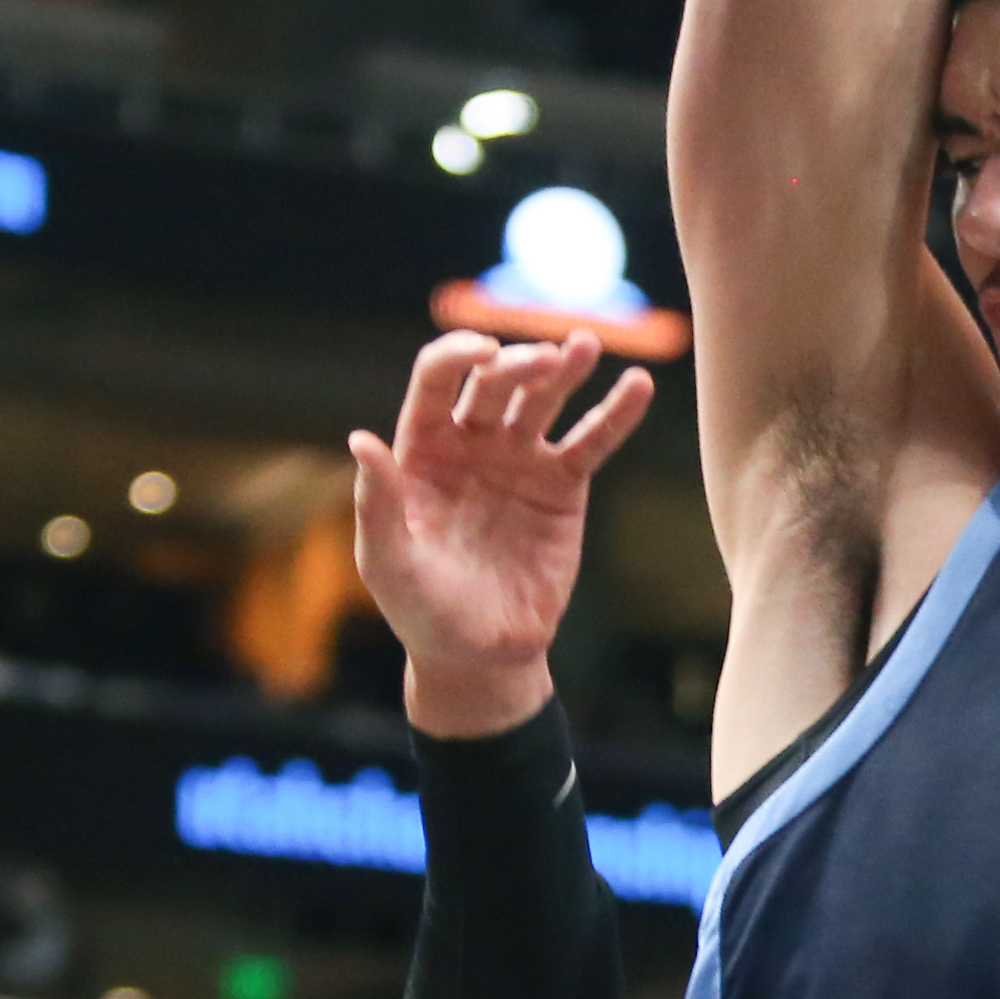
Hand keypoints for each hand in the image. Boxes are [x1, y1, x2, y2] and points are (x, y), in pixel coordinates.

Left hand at [351, 332, 654, 739]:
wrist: (480, 653)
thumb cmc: (421, 609)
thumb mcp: (388, 562)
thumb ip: (377, 503)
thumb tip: (361, 440)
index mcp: (423, 447)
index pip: (436, 380)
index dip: (456, 355)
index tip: (482, 353)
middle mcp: (472, 442)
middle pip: (495, 382)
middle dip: (518, 364)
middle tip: (545, 360)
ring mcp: (520, 460)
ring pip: (544, 399)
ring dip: (565, 367)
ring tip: (585, 345)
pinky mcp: (563, 486)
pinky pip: (591, 441)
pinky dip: (615, 413)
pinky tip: (638, 386)